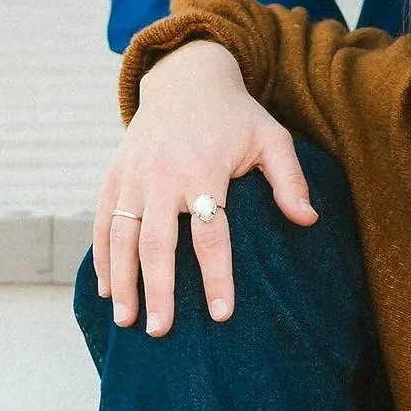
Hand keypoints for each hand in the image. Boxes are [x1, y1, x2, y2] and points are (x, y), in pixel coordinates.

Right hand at [95, 38, 316, 334]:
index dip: (216, 276)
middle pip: (156, 243)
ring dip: (122, 282)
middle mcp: (162, 175)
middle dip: (157, 290)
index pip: (211, 234)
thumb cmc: (236, 117)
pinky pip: (103, 223)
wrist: (185, 80)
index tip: (221, 314)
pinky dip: (102, 258)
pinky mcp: (113, 176)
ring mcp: (132, 175)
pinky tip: (108, 291)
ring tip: (128, 322)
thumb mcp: (272, 137)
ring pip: (121, 237)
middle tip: (160, 331)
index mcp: (203, 168)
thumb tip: (308, 220)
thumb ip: (290, 179)